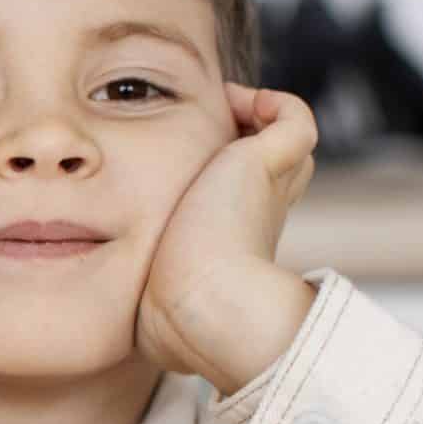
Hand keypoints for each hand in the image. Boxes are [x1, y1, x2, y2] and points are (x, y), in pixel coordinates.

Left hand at [136, 83, 321, 395]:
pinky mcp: (267, 161)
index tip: (183, 171)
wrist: (201, 304)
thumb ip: (143, 299)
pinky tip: (238, 104)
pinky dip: (278, 104)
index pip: (242, 203)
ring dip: (256, 120)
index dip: (222, 183)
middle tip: (201, 133)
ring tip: (220, 113)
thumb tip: (127, 319)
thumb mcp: (153, 306)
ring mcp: (270, 187)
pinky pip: (295, 120)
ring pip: (286, 143)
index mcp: (235, 241)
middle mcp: (261, 211)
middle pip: (269, 169)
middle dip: (239, 145)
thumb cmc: (171, 317)